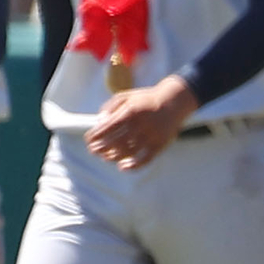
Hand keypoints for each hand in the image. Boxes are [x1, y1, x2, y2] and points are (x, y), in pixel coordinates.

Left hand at [83, 74, 198, 169]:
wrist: (174, 100)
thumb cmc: (144, 99)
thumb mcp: (125, 97)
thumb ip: (109, 108)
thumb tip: (98, 123)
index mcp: (130, 111)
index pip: (107, 128)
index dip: (95, 136)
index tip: (88, 141)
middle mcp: (141, 124)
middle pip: (116, 142)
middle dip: (101, 148)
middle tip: (93, 151)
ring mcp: (152, 135)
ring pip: (129, 151)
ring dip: (114, 157)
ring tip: (106, 157)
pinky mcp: (161, 144)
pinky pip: (146, 158)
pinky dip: (134, 165)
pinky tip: (123, 167)